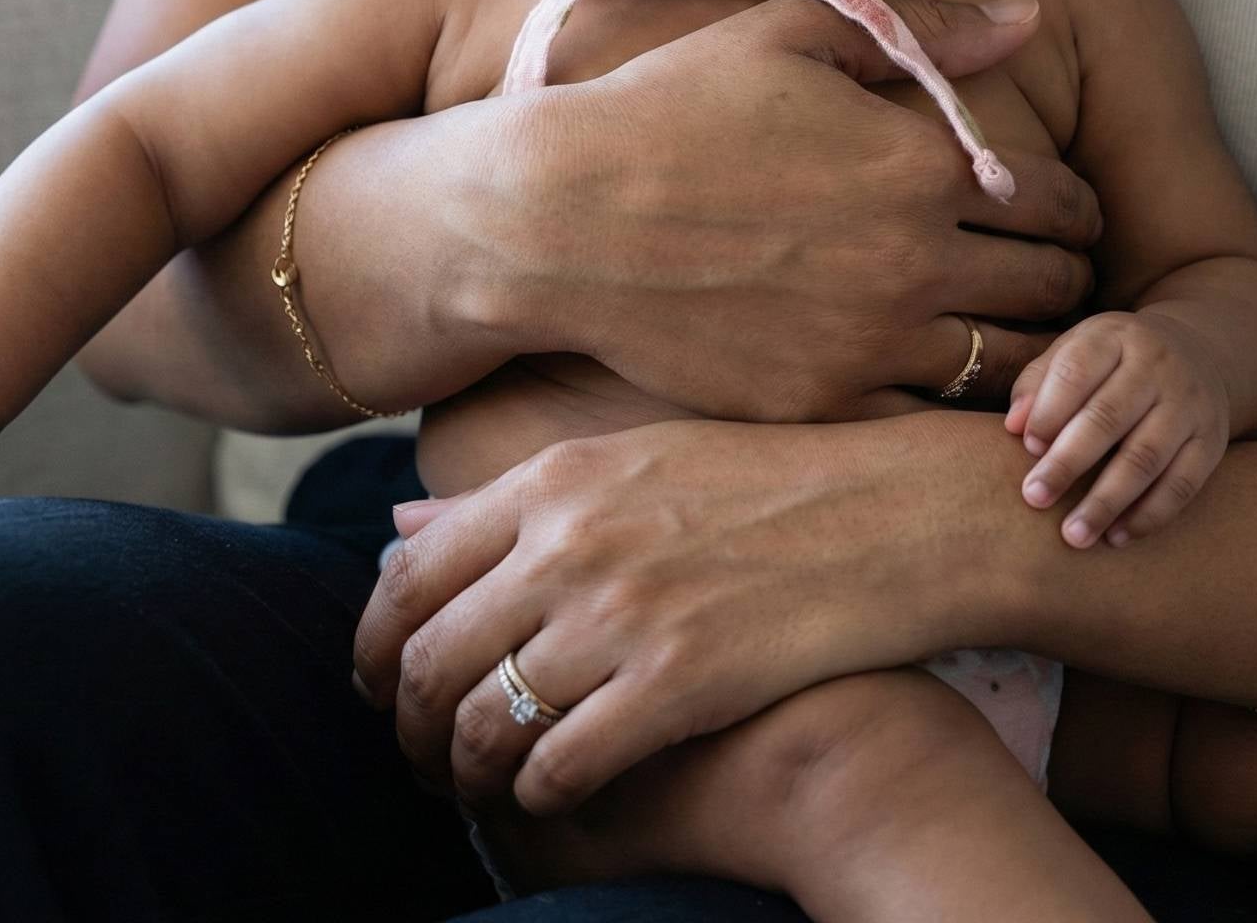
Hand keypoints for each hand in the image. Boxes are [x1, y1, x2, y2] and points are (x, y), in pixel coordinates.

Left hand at [351, 412, 992, 815]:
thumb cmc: (760, 484)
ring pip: (482, 721)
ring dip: (460, 770)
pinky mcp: (676, 684)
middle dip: (402, 723)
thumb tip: (400, 528)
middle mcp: (572, 542)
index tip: (371, 681)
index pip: (408, 573)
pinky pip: (558, 765)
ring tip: (472, 785)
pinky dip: (532, 794)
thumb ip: (511, 500)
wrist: (888, 517)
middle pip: (428, 656)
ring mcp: (621, 614)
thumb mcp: (628, 459)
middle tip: (413, 753)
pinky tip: (545, 796)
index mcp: (555, 479)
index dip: (369, 642)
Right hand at [475, 0, 1099, 419]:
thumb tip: (1030, 18)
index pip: (1058, 200)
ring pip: (1010, 366)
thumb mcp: (794, 37)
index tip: (1066, 215)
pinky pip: (932, 424)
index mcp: (920, 162)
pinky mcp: (821, 406)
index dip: (1077, 208)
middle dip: (1067, 278)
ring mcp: (869, 344)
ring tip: (1010, 335)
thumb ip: (927, 32)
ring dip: (1030, 350)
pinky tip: (939, 383)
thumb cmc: (673, 109)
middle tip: (1054, 278)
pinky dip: (956, 408)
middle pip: (1053, 288)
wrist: (562, 220)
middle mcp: (913, 260)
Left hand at [1005, 309, 1230, 548]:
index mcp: (1114, 337)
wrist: (1197, 353)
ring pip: (1146, 458)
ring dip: (1106, 501)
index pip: (1077, 370)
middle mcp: (1156, 366)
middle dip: (1068, 462)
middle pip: (1108, 417)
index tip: (1026, 448)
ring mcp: (1188, 405)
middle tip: (1034, 498)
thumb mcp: (1076, 350)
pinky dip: (1149, 515)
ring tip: (1073, 535)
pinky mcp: (1211, 442)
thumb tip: (1013, 427)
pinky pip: (1182, 485)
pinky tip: (1116, 537)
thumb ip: (1039, 383)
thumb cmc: (1112, 361)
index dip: (1050, 410)